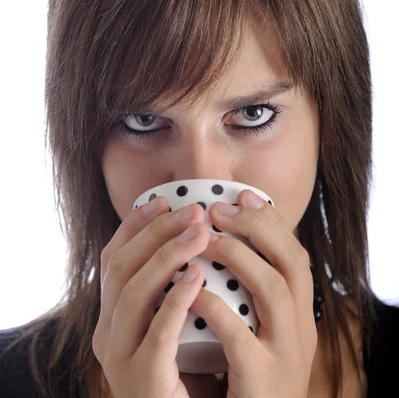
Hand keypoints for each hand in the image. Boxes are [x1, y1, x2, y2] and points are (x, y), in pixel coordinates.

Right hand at [92, 197, 221, 397]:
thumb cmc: (189, 370)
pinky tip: (198, 275)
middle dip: (155, 232)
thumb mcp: (175, 320)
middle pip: (121, 268)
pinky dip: (176, 300)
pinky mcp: (142, 379)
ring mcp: (119, 357)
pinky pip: (157, 333)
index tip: (162, 200)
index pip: (114, 259)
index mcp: (111, 315)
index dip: (134, 226)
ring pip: (133, 294)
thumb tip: (196, 233)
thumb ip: (174, 285)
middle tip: (192, 211)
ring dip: (167, 256)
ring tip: (199, 232)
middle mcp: (106, 332)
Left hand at [190, 191, 317, 397]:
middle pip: (292, 263)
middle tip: (218, 209)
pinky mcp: (261, 381)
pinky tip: (192, 290)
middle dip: (257, 227)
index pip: (295, 255)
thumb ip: (249, 295)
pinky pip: (240, 337)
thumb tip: (222, 245)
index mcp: (300, 315)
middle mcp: (301, 331)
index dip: (271, 221)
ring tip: (203, 240)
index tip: (243, 194)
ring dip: (238, 256)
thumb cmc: (247, 378)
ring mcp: (285, 356)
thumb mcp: (260, 332)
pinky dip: (215, 308)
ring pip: (274, 290)